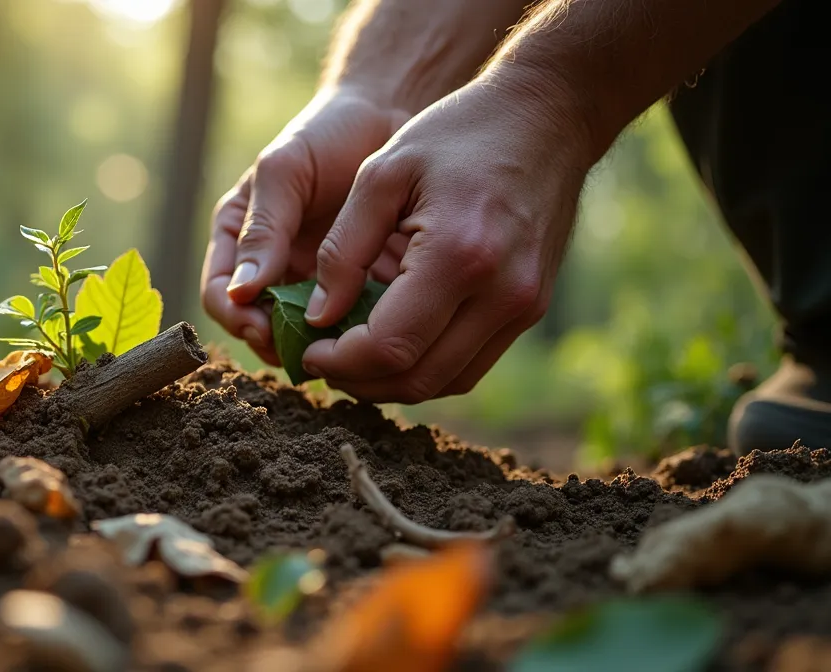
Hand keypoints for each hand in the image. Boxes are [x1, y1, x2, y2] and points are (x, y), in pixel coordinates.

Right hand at [200, 88, 409, 364]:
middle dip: (277, 341)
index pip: (219, 294)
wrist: (391, 115)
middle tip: (305, 347)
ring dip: (317, 346)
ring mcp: (312, 280)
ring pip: (303, 333)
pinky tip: (373, 331)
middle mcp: (270, 266)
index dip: (235, 317)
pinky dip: (356, 335)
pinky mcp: (355, 287)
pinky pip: (348, 324)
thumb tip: (240, 291)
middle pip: (258, 325)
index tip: (261, 326)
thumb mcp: (284, 170)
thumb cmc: (327, 133)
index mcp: (237, 238)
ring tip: (341, 345)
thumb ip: (262, 227)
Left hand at [299, 80, 597, 402]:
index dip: (338, 361)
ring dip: (391, 383)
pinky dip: (426, 366)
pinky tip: (391, 343)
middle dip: (360, 381)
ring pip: (446, 382)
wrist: (547, 116)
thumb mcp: (381, 174)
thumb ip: (343, 250)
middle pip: (418, 379)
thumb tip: (318, 317)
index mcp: (459, 256)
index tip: (307, 350)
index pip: (389, 347)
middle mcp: (502, 293)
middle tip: (321, 361)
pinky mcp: (531, 307)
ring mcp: (524, 305)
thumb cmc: (457, 133)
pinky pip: (471, 362)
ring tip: (349, 359)